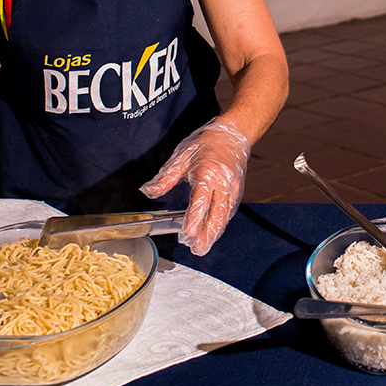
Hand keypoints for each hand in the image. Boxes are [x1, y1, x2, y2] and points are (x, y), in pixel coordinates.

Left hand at [140, 119, 249, 254]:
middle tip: (197, 249)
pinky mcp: (237, 194)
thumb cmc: (205, 144)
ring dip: (214, 233)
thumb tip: (148, 191)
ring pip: (224, 216)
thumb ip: (166, 177)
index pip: (201, 200)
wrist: (232, 136)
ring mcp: (233, 189)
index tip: (189, 234)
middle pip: (217, 213)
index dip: (195, 218)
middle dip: (207, 233)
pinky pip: (228, 213)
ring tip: (201, 248)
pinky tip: (210, 235)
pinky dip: (219, 226)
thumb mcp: (182, 156)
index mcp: (208, 173)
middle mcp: (224, 183)